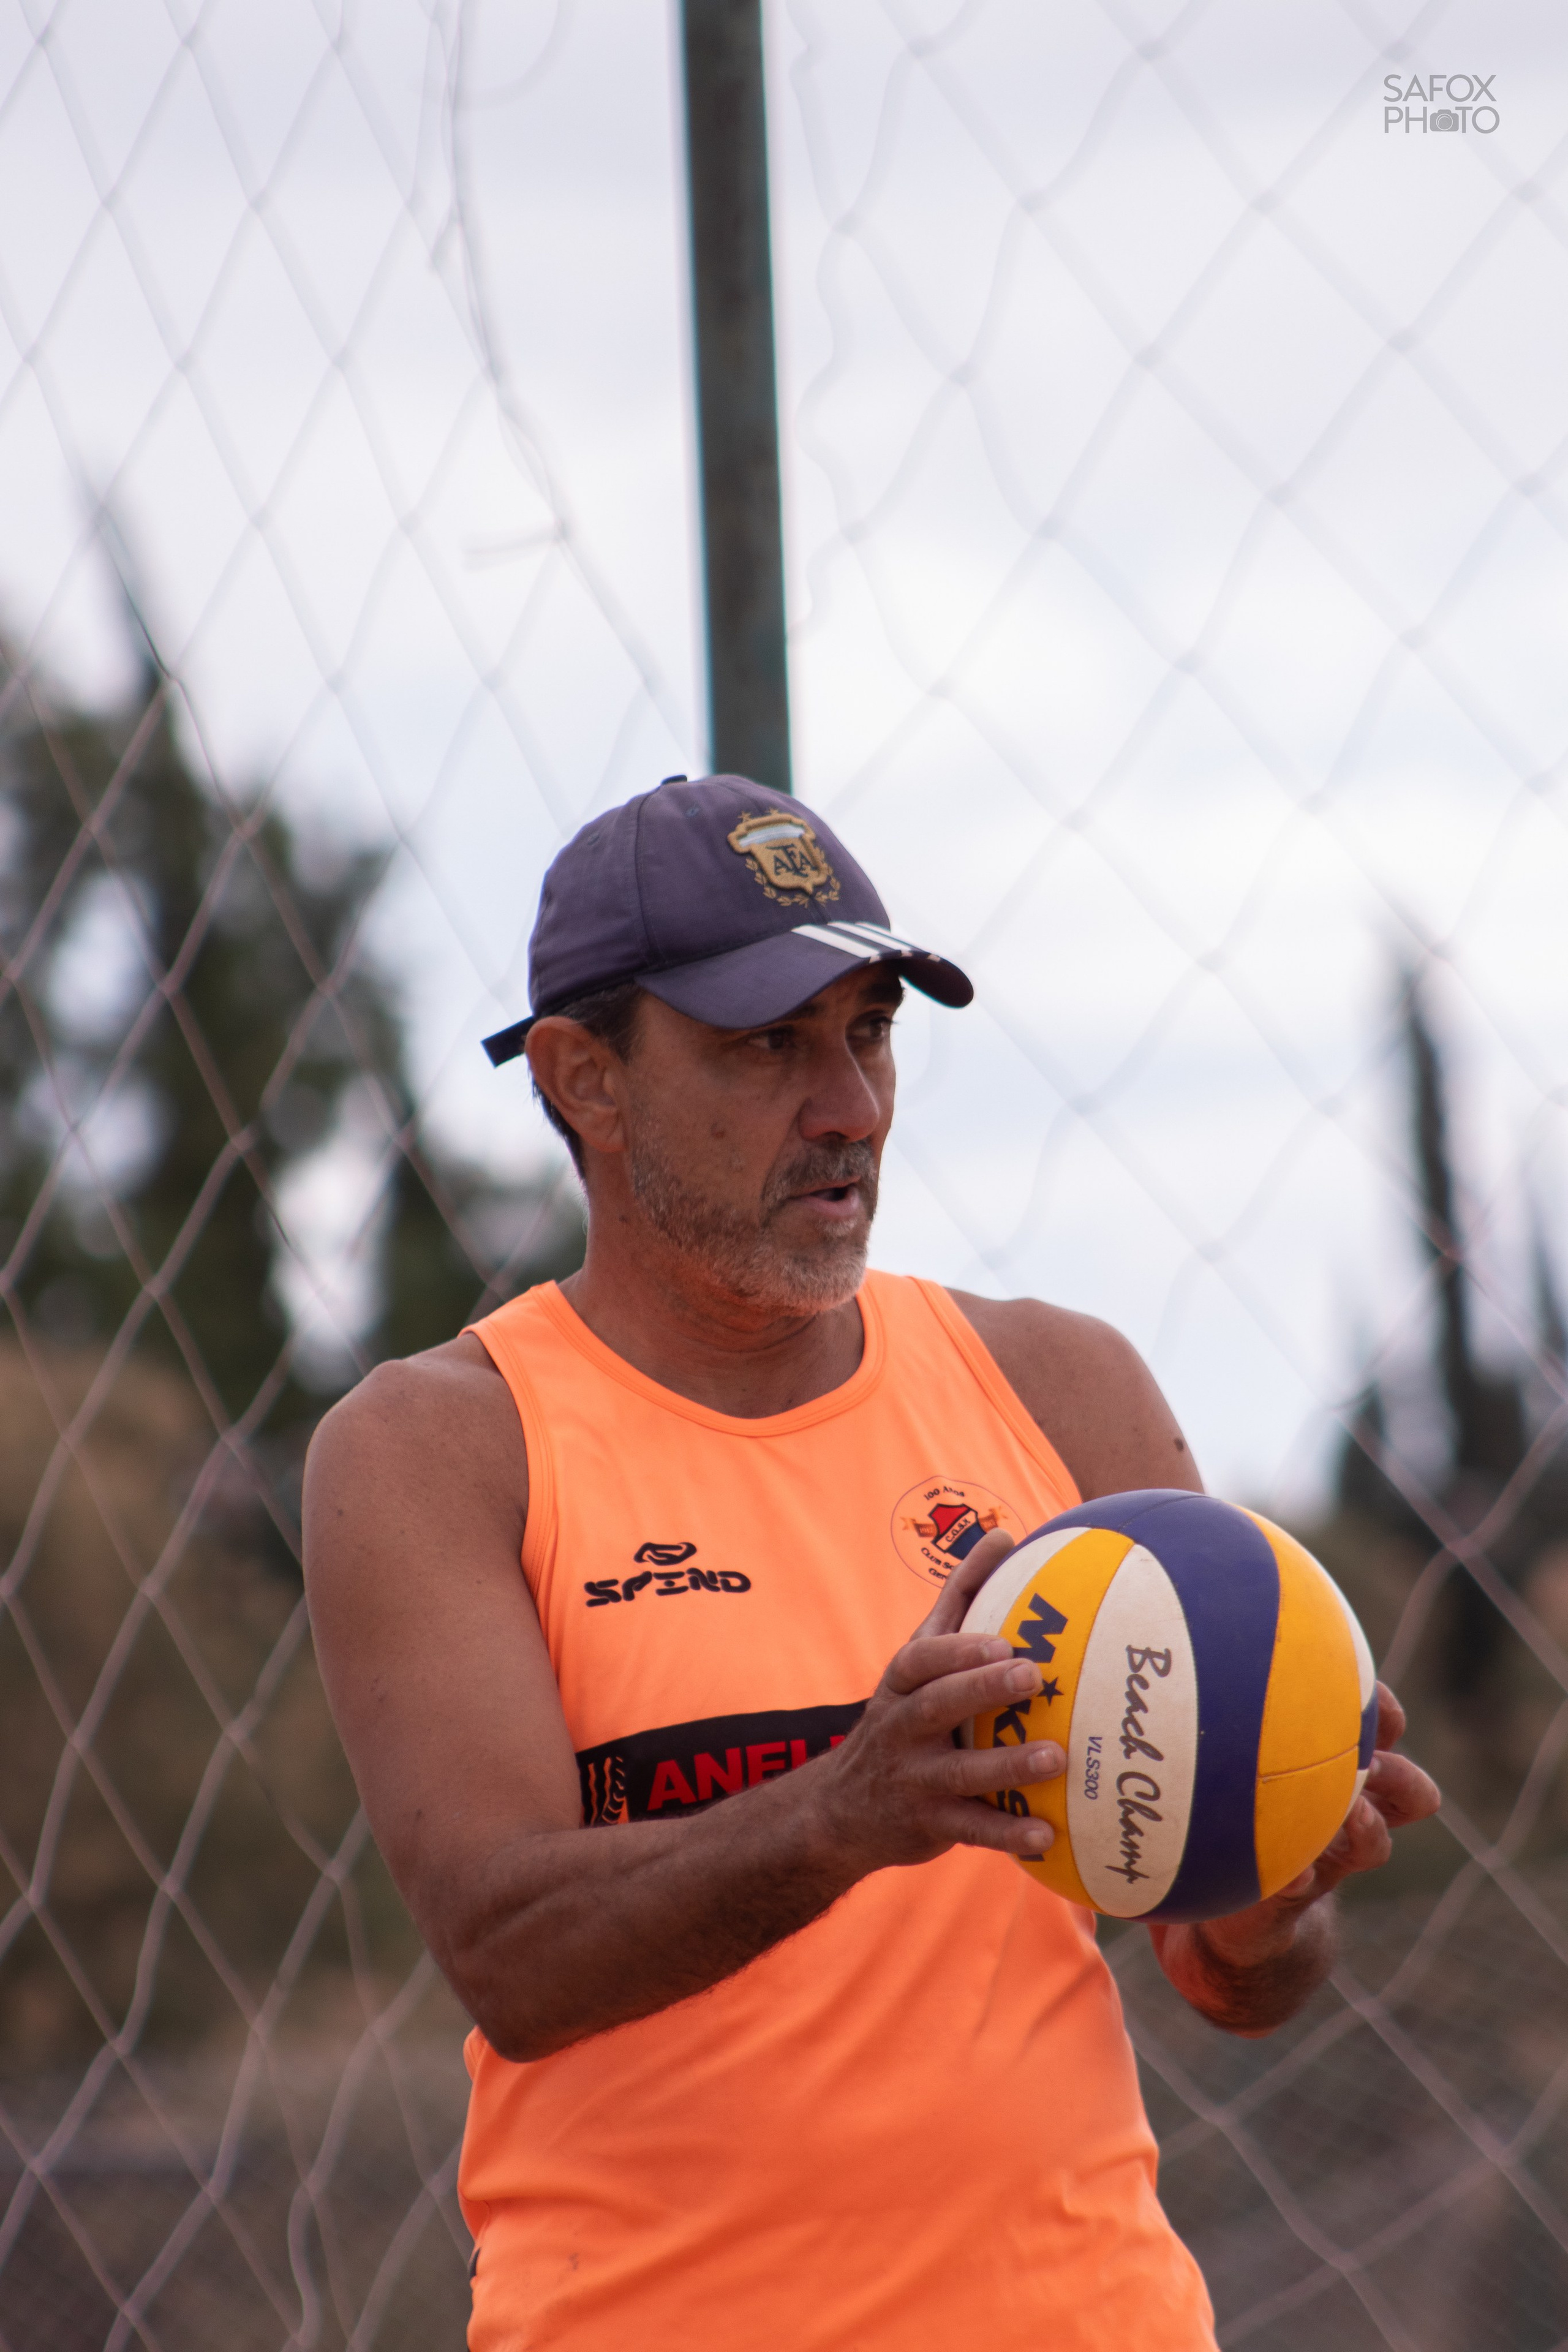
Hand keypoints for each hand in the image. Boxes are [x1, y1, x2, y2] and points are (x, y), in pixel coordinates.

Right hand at [813, 1529, 1064, 1871]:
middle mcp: (901, 1729)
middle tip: (1032, 1675)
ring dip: (1007, 1765)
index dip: (957, 1650)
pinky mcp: (927, 1825)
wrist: (840, 1808)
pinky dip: (1005, 1833)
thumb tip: (1004, 1534)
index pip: (921, 1660)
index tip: (1001, 1639)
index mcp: (902, 1685)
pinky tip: (1046, 1833)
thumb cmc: (903, 1715)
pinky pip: (969, 1829)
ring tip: (1055, 1757)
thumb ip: (959, 1599)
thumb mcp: (917, 1658)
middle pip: (937, 1706)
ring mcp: (912, 1779)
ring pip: (958, 1771)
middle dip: (981, 1690)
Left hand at [1152, 1681, 1440, 2032]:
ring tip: (1354, 1814)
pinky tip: (1294, 1875)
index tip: (1368, 1690)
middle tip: (1375, 1753)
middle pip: (1406, 1790)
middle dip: (1400, 1772)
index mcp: (1328, 1770)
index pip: (1379, 1730)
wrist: (1228, 1912)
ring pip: (1374, 1844)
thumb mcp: (1209, 1761)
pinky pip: (1305, 1891)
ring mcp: (1325, 1861)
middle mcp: (1340, 1814)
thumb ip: (1196, 1711)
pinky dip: (1299, 1881)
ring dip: (1368, 1828)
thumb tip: (1145, 1641)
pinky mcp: (1292, 1902)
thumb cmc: (1214, 1814)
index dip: (1384, 1710)